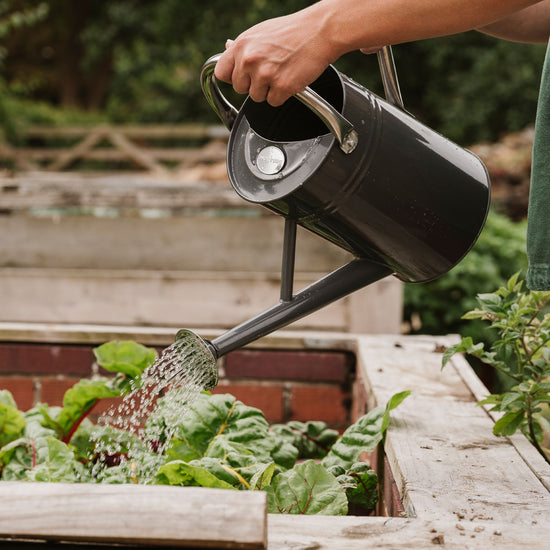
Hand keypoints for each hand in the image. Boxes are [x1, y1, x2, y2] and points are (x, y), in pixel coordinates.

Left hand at [214, 9, 338, 106]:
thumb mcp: (260, 32)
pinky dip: (282, 95)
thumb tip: (227, 49)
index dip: (233, 77)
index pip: (222, 73)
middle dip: (252, 84)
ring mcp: (265, 74)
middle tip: (269, 72)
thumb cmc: (292, 31)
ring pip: (256, 97)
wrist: (319, 31)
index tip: (242, 77)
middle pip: (240, 89)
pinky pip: (273, 102)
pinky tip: (289, 79)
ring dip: (268, 90)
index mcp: (241, 46)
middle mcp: (249, 60)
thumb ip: (243, 46)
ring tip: (281, 72)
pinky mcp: (281, 87)